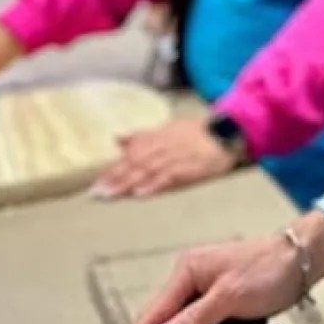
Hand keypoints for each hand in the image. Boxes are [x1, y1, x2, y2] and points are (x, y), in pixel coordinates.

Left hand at [91, 117, 235, 200]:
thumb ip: (142, 135)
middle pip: (135, 163)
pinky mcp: (189, 168)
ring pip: (147, 171)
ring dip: (128, 184)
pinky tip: (140, 194)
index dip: (113, 168)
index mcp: (157, 137)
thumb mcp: (168, 127)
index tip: (96, 182)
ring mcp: (176, 157)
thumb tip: (117, 138)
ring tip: (111, 196)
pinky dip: (154, 185)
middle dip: (115, 178)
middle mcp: (163, 146)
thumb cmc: (198, 131)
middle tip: (97, 193)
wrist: (228, 131)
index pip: (130, 154)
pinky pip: (169, 177)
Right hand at [124, 232, 307, 323]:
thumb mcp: (230, 297)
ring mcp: (208, 285)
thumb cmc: (270, 269)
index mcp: (188, 269)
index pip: (156, 308)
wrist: (302, 259)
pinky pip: (199, 318)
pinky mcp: (222, 296)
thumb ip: (196, 319)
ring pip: (182, 318)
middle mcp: (194, 275)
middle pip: (166, 314)